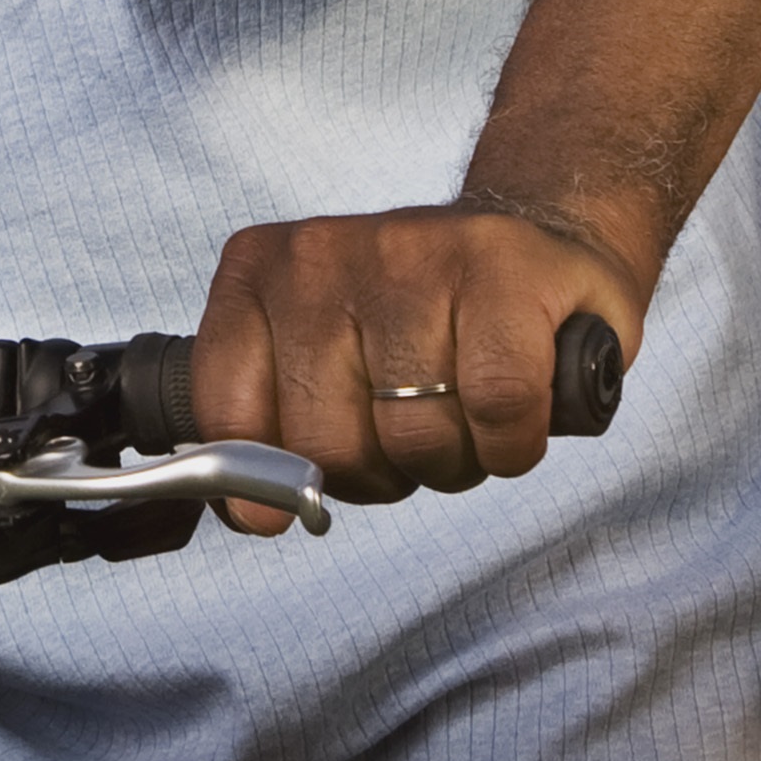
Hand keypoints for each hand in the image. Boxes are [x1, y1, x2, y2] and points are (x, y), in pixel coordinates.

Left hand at [194, 200, 650, 528]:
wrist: (533, 244)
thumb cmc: (418, 328)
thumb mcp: (316, 360)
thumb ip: (266, 436)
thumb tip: (256, 515)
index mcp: (258, 273)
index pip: (227, 410)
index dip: (273, 473)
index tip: (315, 474)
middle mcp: (320, 254)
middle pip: (328, 444)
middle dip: (381, 472)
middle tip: (411, 432)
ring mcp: (410, 250)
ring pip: (414, 435)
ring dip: (451, 460)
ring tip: (464, 415)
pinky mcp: (504, 268)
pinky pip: (497, 407)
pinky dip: (511, 443)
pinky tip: (512, 417)